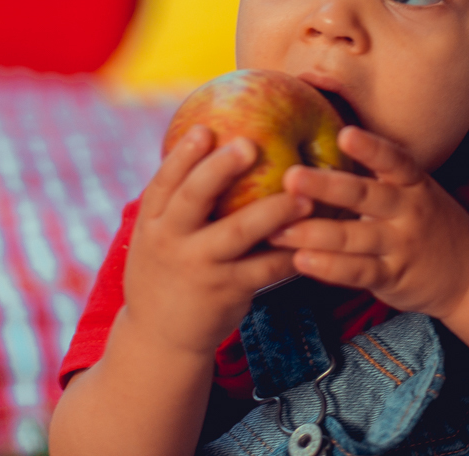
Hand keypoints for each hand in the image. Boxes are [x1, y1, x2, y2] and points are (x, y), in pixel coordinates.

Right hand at [123, 125, 312, 355]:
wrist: (160, 340)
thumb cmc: (168, 272)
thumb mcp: (157, 238)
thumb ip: (177, 203)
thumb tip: (208, 143)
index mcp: (152, 223)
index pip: (164, 182)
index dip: (183, 154)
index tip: (205, 127)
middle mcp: (170, 242)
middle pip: (193, 198)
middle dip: (219, 169)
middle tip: (250, 144)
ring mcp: (200, 268)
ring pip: (238, 233)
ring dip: (273, 210)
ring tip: (304, 193)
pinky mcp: (228, 291)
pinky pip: (266, 267)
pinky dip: (291, 250)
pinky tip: (316, 235)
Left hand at [270, 126, 468, 318]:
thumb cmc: (426, 222)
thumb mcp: (414, 190)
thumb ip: (377, 174)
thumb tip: (326, 138)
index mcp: (414, 184)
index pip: (395, 160)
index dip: (371, 148)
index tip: (345, 133)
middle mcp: (409, 211)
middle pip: (365, 196)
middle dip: (326, 186)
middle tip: (291, 177)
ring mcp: (402, 246)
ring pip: (354, 237)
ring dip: (313, 232)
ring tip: (277, 229)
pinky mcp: (393, 277)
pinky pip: (357, 272)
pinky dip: (328, 267)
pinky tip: (300, 261)